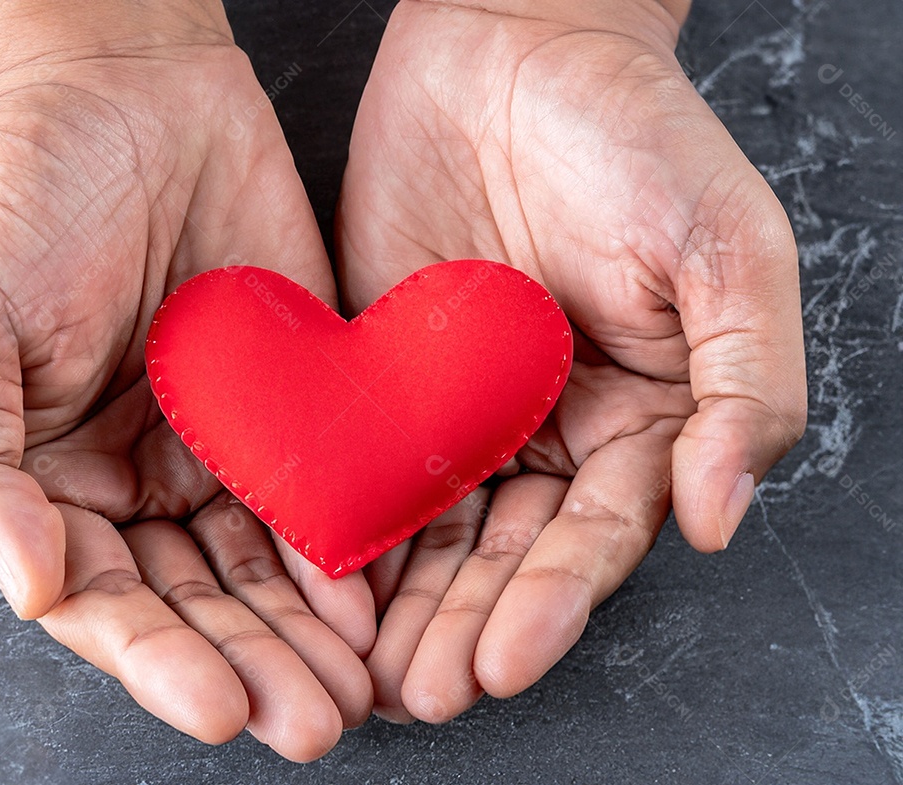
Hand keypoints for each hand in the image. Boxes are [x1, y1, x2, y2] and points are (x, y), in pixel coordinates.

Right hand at [0, 0, 372, 759]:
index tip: (214, 707)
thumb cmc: (16, 199)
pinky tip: (376, 601)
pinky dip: (347, 552)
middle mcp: (135, 483)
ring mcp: (217, 449)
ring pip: (265, 569)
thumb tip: (25, 585)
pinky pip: (322, 492)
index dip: (156, 660)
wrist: (122, 92)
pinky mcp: (291, 404)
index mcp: (48, 482)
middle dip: (251, 667)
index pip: (100, 601)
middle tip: (309, 722)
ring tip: (356, 691)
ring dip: (307, 636)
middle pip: (195, 604)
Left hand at [336, 0, 806, 721]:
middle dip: (468, 625)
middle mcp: (552, 432)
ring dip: (405, 605)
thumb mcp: (730, 254)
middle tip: (424, 692)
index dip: (554, 602)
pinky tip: (324, 581)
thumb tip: (721, 515)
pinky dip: (348, 525)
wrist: (516, 46)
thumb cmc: (638, 138)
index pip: (597, 535)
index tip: (505, 660)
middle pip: (509, 555)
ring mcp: (465, 412)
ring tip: (372, 673)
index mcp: (643, 419)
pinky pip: (367, 463)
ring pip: (435, 531)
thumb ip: (747, 387)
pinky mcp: (389, 377)